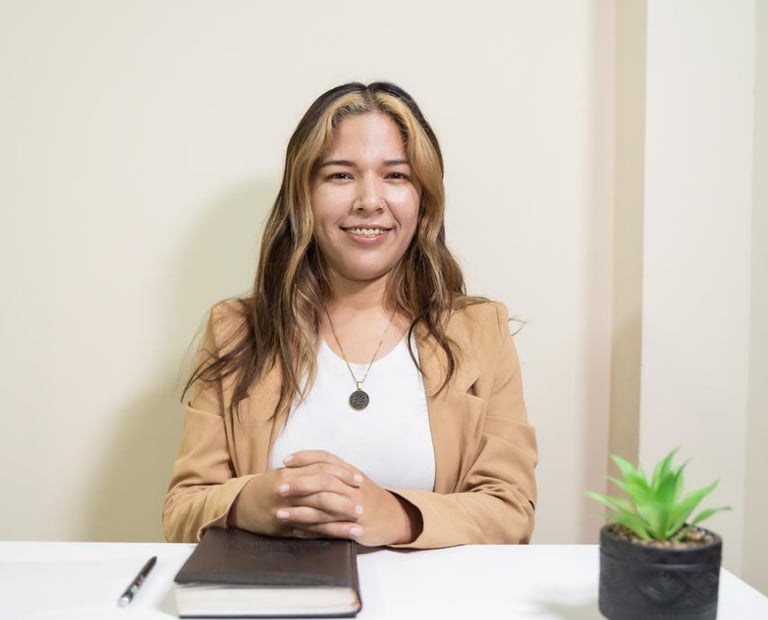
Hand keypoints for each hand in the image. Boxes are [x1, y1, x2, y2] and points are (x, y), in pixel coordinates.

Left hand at [230, 450, 418, 545]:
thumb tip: (304, 466)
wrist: (393, 517)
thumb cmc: (368, 498)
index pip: (325, 459)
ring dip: (299, 511)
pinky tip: (295, 532)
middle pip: (324, 480)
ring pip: (323, 507)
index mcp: (350, 472)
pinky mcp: (354, 526)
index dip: (305, 457)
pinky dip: (310, 531)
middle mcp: (352, 487)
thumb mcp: (353, 479)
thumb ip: (333, 472)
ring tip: (280, 514)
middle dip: (299, 484)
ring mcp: (354, 507)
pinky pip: (329, 529)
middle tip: (279, 487)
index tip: (285, 460)